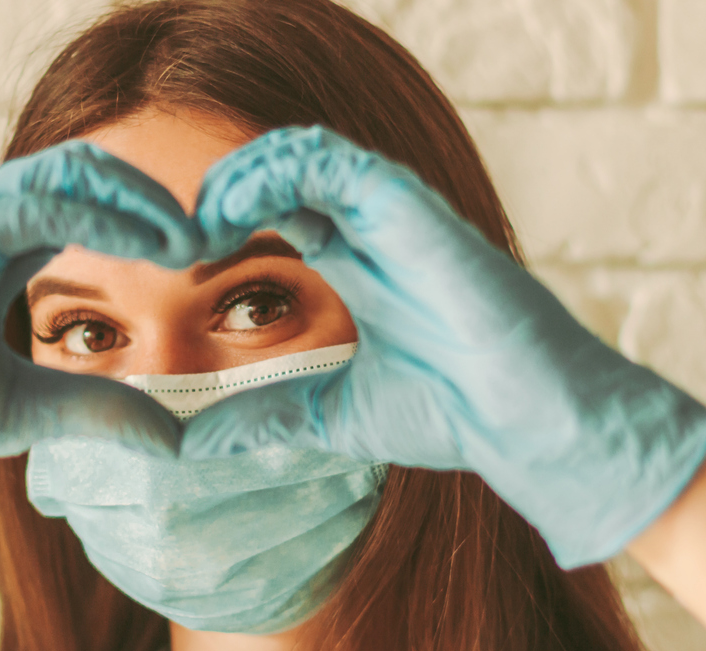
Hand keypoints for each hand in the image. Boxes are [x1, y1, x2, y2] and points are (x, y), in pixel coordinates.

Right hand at [0, 141, 201, 560]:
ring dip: (138, 197)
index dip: (151, 220)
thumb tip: (174, 437)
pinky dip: (97, 211)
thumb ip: (98, 410)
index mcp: (4, 253)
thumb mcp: (28, 409)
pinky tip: (149, 245)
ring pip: (65, 171)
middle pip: (86, 172)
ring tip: (191, 239)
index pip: (90, 204)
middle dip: (155, 197)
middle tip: (213, 237)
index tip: (208, 256)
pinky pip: (29, 200)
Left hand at [184, 126, 705, 566]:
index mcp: (356, 262)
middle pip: (281, 171)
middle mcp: (371, 227)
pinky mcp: (405, 203)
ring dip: (238, 175)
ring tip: (201, 220)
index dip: (224, 221)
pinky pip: (326, 158)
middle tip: (180, 237)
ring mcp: (389, 210)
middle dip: (222, 191)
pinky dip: (269, 172)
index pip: (277, 209)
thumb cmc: (455, 415)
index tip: (180, 261)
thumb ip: (264, 418)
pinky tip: (232, 212)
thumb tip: (189, 445)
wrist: (525, 422)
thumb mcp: (331, 415)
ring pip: (298, 150)